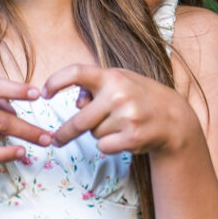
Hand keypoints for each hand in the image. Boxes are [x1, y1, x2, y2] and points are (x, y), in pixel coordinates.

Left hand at [43, 64, 193, 157]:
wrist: (174, 117)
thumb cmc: (139, 96)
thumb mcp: (120, 81)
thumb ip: (96, 87)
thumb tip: (77, 102)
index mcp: (111, 76)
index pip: (76, 72)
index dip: (56, 81)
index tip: (44, 93)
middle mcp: (118, 94)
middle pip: (79, 120)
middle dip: (64, 133)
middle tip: (55, 140)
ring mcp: (126, 116)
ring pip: (93, 134)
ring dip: (99, 133)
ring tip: (118, 125)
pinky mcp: (132, 137)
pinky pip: (104, 146)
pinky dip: (108, 145)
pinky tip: (123, 137)